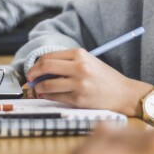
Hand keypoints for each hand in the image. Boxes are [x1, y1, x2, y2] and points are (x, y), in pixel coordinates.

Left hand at [24, 48, 152, 114]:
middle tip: (29, 79)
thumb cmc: (104, 78)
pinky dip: (48, 97)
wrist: (124, 94)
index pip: (49, 56)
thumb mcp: (88, 62)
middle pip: (45, 66)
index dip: (36, 64)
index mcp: (80, 54)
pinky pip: (56, 97)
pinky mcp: (79, 99)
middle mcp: (79, 67)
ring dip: (38, 88)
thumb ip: (67, 62)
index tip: (32, 70)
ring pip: (47, 84)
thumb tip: (42, 68)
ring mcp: (79, 84)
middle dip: (32, 73)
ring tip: (38, 89)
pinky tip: (48, 96)